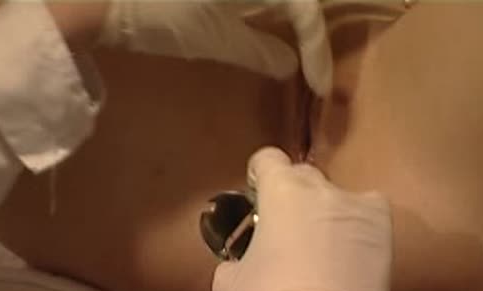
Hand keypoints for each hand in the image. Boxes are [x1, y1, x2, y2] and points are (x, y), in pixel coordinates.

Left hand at [97, 0, 331, 95]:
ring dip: (289, 18)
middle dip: (309, 26)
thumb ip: (259, 49)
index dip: (317, 50)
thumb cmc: (160, 12)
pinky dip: (263, 11)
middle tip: (315, 63)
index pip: (304, 9)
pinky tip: (260, 28)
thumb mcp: (215, 37)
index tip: (322, 89)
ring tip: (294, 48)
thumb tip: (289, 64)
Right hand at [212, 147, 392, 290]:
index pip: (267, 159)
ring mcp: (355, 205)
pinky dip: (359, 223)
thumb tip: (237, 265)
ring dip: (326, 212)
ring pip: (337, 196)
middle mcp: (320, 188)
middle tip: (288, 229)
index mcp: (279, 191)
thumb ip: (231, 260)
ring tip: (323, 246)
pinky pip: (368, 211)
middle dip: (292, 195)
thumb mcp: (228, 282)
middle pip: (303, 176)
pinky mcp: (382, 226)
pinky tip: (352, 248)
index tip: (257, 195)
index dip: (258, 175)